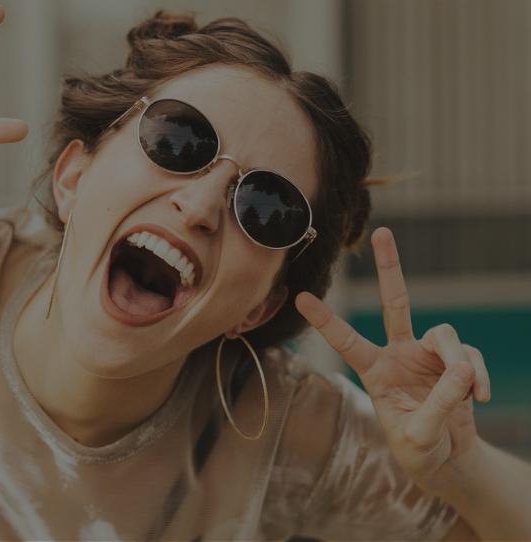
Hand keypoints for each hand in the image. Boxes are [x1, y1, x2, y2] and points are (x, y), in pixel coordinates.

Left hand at [296, 227, 490, 491]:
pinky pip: (470, 358)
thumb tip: (463, 371)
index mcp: (374, 371)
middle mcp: (398, 354)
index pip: (346, 341)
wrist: (447, 459)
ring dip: (459, 362)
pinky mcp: (456, 362)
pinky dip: (478, 376)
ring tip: (467, 391)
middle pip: (395, 302)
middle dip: (389, 267)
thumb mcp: (417, 436)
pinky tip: (479, 398)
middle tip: (383, 231)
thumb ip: (437, 405)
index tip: (301, 298)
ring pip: (445, 335)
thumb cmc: (418, 449)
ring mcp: (428, 355)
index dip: (326, 320)